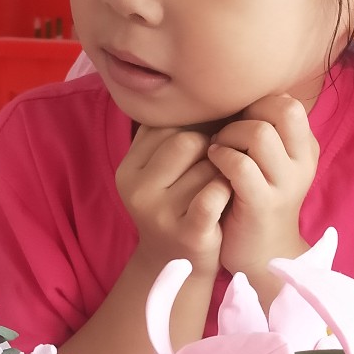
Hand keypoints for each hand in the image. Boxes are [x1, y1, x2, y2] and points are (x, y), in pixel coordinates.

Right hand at [116, 126, 230, 276]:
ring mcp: (160, 214)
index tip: (201, 146)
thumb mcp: (159, 171)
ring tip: (218, 186)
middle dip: (209, 149)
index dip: (193, 130)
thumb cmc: (176, 205)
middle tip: (212, 167)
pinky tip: (226, 198)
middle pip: (188, 140)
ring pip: (208, 166)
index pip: (167, 124)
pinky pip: (215, 193)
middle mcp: (137, 191)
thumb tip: (195, 88)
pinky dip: (226, 191)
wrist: (178, 265)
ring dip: (221, 172)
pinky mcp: (188, 233)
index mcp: (127, 169)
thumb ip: (168, 134)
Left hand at [208, 94, 318, 284]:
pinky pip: (241, 165)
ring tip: (217, 148)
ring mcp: (285, 185)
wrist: (262, 254)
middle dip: (249, 113)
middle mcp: (303, 164)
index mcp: (306, 149)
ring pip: (260, 134)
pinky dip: (221, 157)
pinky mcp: (262, 204)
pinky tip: (213, 162)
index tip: (239, 120)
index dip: (258, 104)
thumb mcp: (270, 162)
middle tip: (228, 131)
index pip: (290, 103)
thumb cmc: (256, 198)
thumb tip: (242, 95)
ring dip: (230, 135)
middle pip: (285, 110)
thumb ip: (264, 130)